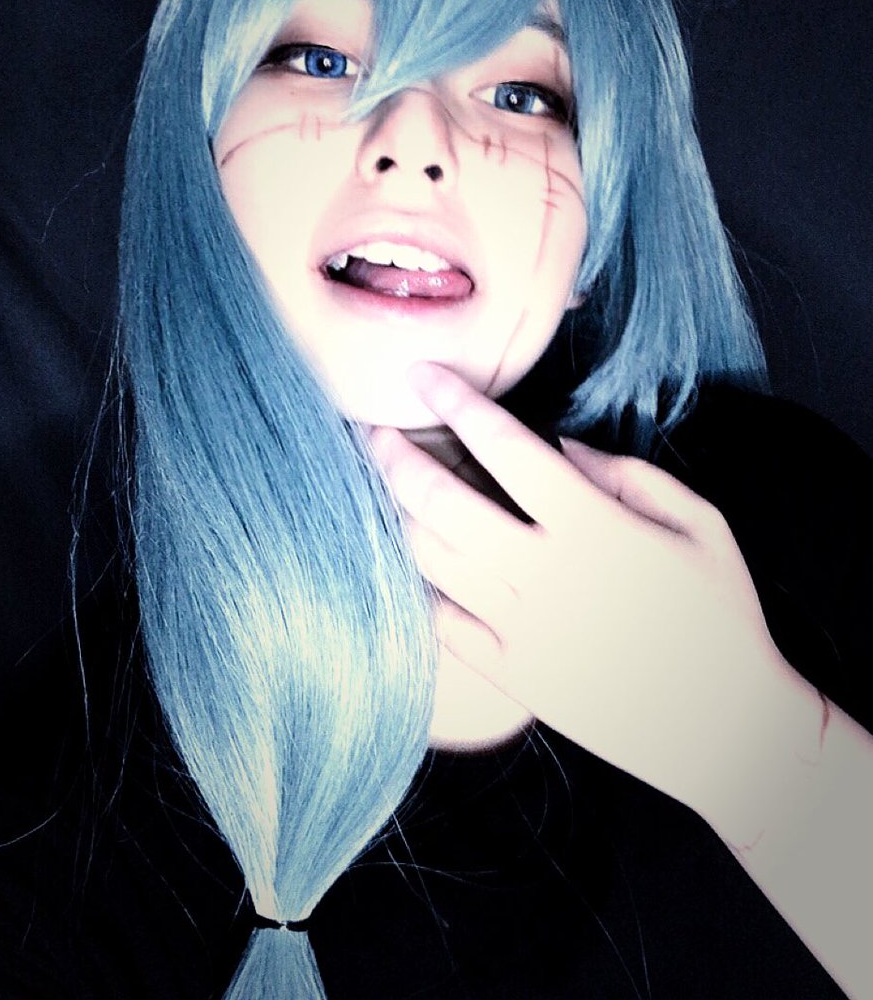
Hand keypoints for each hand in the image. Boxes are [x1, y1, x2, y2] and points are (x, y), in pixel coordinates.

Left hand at [370, 362, 801, 819]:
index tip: (423, 375)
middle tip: (374, 431)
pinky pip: (443, 623)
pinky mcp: (514, 675)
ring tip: (382, 489)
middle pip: (443, 502)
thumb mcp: (703, 526)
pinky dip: (419, 587)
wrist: (728, 728)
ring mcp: (523, 630)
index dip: (457, 403)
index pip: (505, 448)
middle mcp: (547, 575)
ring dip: (397, 516)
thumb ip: (631, 475)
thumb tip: (562, 446)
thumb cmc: (722, 617)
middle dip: (397, 459)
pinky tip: (409, 561)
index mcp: (595, 528)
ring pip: (432, 560)